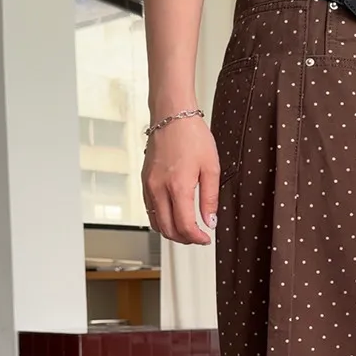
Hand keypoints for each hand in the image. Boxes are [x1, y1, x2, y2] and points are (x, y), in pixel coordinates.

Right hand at [141, 114, 219, 244]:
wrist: (172, 115)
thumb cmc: (192, 136)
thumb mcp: (211, 168)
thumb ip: (210, 198)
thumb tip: (210, 221)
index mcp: (177, 187)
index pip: (184, 226)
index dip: (196, 238)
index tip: (206, 239)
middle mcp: (159, 189)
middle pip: (168, 229)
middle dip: (184, 239)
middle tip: (198, 237)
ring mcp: (149, 186)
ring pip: (156, 222)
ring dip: (171, 232)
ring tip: (187, 229)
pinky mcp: (144, 181)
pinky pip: (150, 209)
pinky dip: (161, 219)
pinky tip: (173, 216)